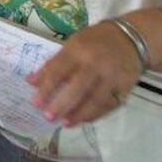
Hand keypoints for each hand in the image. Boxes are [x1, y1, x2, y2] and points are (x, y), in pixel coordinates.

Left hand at [27, 21, 142, 127]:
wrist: (132, 38)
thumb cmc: (95, 41)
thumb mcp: (71, 45)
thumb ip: (52, 64)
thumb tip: (30, 81)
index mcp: (78, 49)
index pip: (58, 70)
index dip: (46, 88)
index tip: (36, 103)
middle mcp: (95, 62)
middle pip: (77, 87)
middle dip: (62, 104)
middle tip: (48, 117)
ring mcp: (112, 75)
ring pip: (95, 99)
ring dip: (79, 114)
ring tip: (65, 123)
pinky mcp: (125, 86)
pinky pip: (109, 104)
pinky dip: (95, 114)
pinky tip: (83, 120)